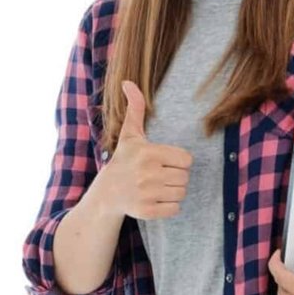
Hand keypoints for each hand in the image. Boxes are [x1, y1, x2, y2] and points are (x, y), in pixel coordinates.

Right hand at [96, 79, 193, 219]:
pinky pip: (175, 209)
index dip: (178, 161)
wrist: (107, 193)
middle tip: (159, 175)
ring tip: (157, 187)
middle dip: (176, 176)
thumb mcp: (130, 135)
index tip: (163, 161)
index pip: (186, 159)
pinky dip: (169, 206)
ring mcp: (147, 194)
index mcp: (148, 153)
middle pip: (185, 177)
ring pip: (182, 193)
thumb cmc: (124, 160)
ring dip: (173, 191)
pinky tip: (155, 199)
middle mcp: (148, 174)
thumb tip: (128, 82)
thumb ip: (135, 108)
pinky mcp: (147, 211)